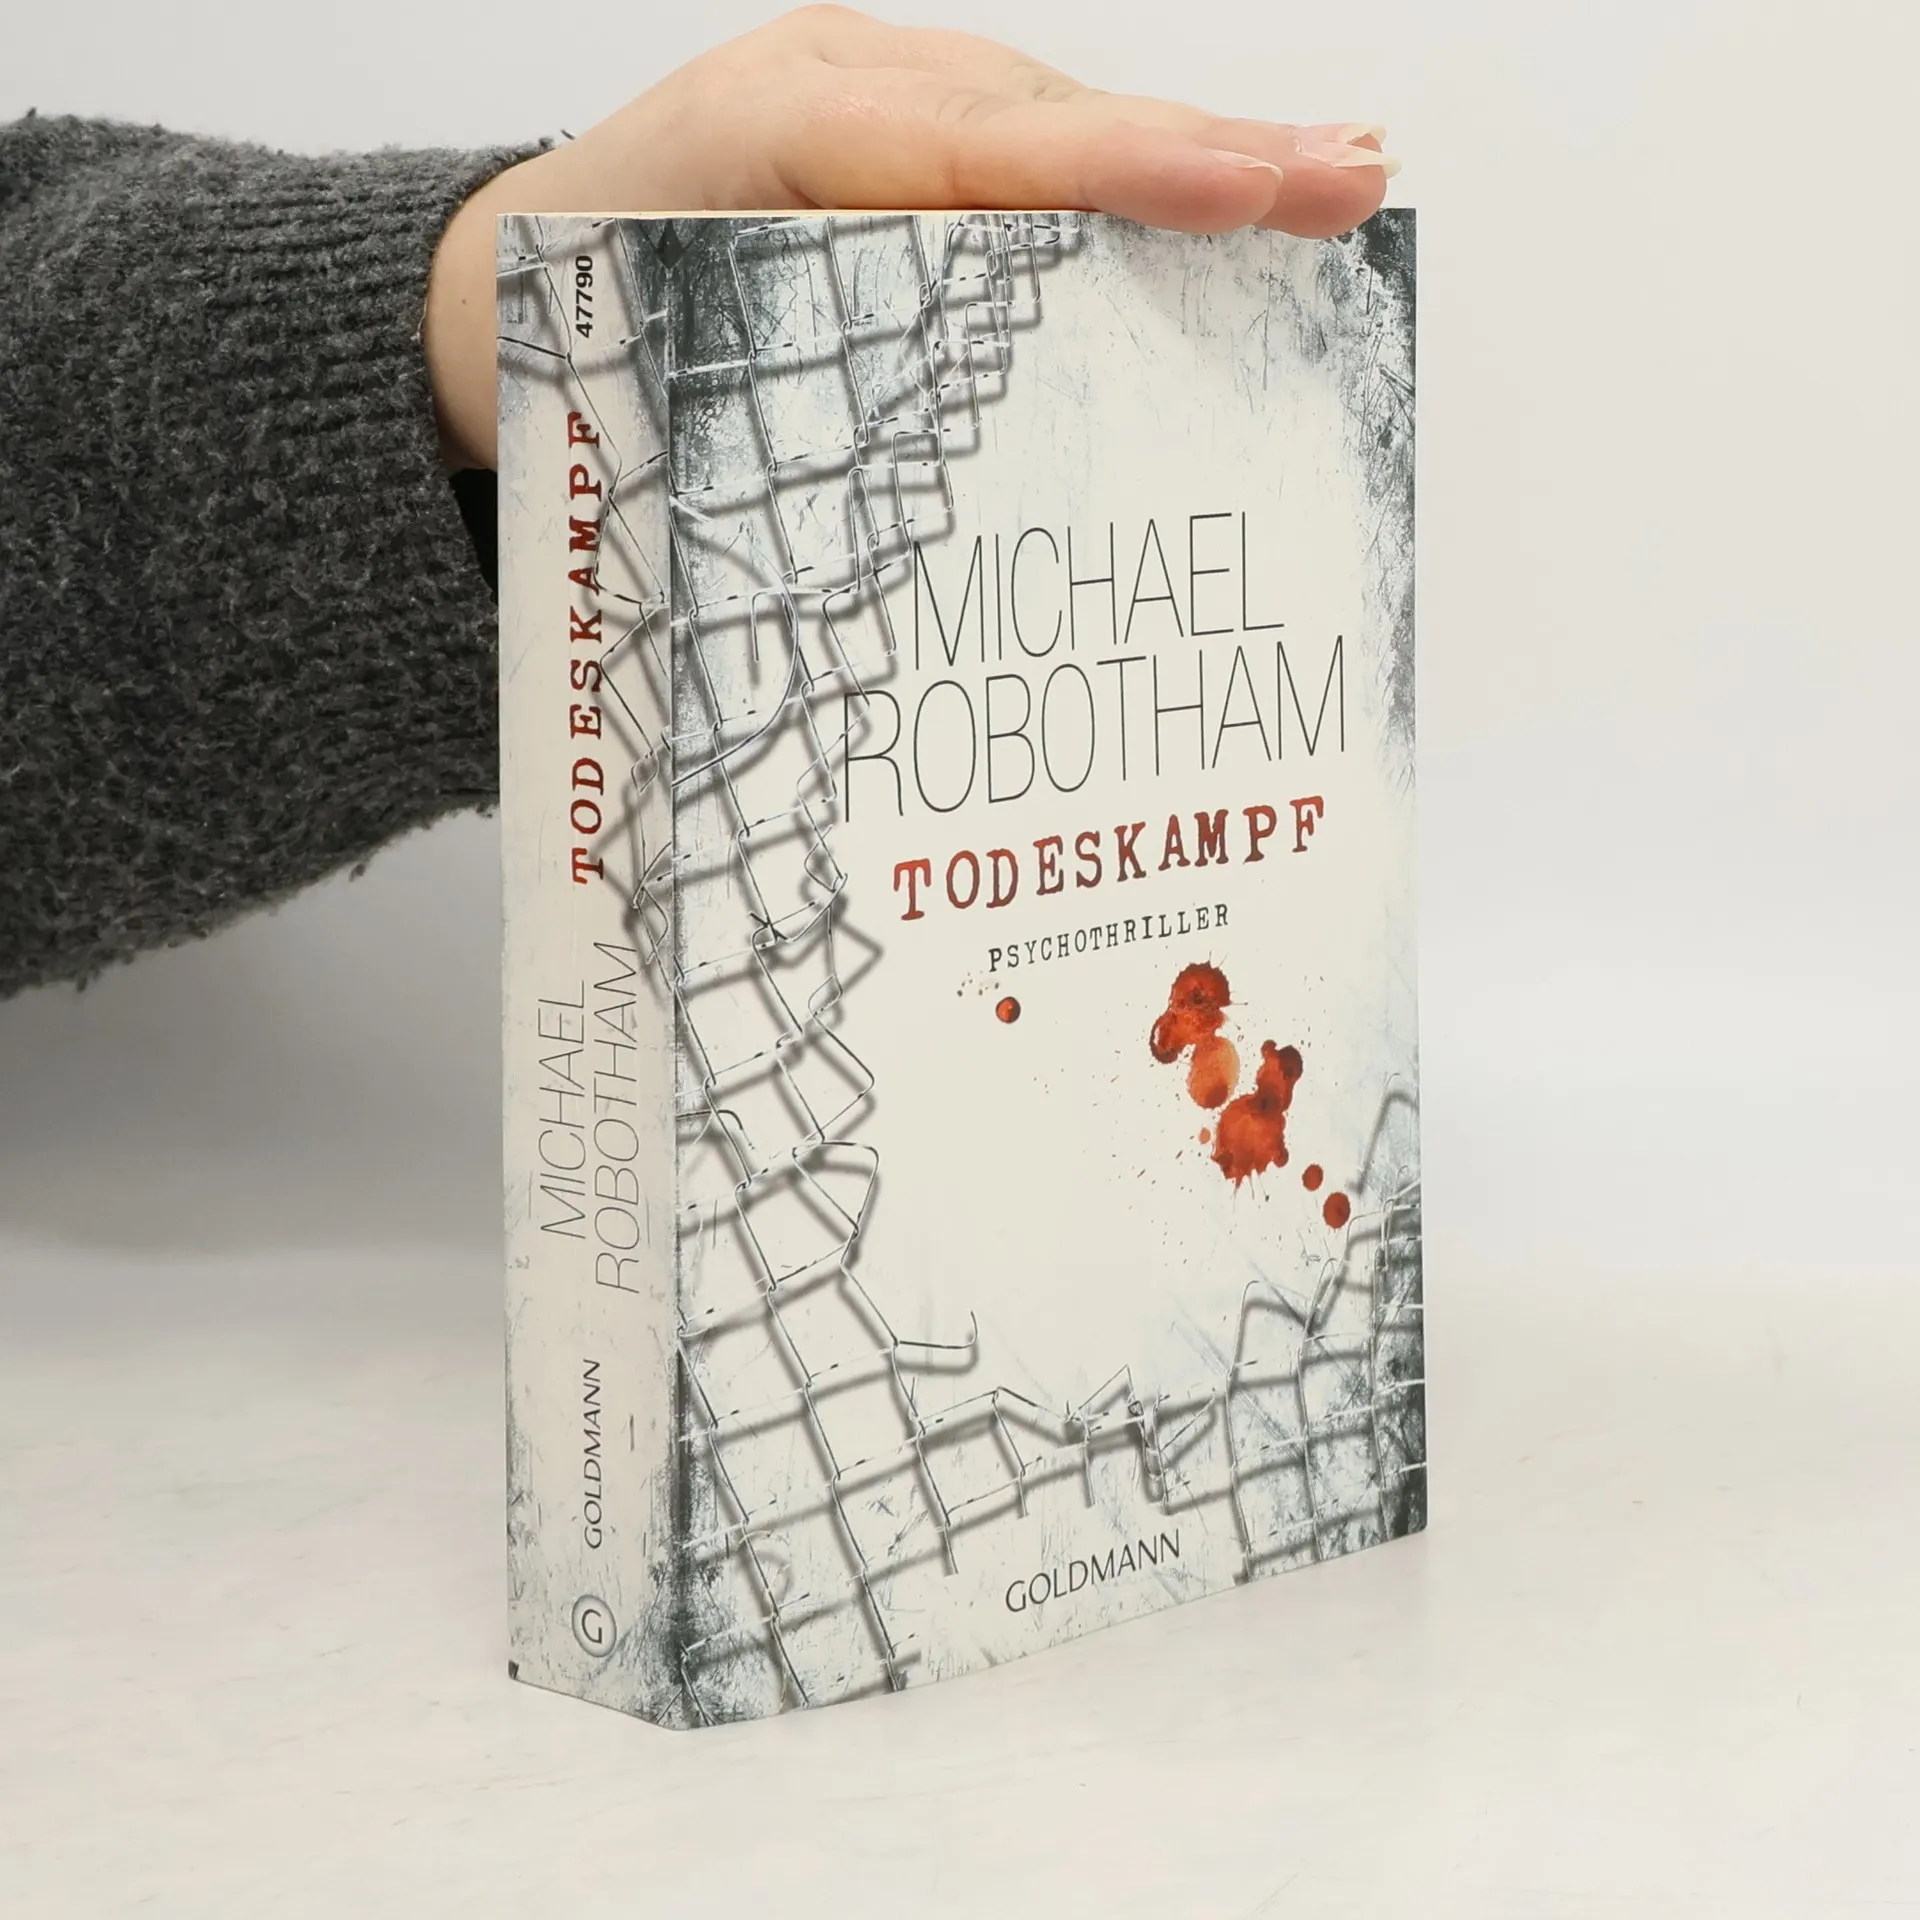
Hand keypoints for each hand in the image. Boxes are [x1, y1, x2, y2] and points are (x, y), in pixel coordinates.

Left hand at [424, 5, 1398, 468]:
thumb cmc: (578, 338)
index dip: (1114, 171)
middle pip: (1050, 119)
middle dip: (1208, 151)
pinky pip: (1027, 160)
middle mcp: (844, 96)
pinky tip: (1232, 194)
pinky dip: (1132, 185)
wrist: (487, 292)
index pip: (973, 144)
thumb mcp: (664, 365)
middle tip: (1349, 176)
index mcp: (776, 131)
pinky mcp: (898, 150)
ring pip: (1057, 132)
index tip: (1238, 188)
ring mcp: (877, 110)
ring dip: (1198, 162)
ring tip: (1330, 179)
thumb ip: (804, 382)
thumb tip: (977, 474)